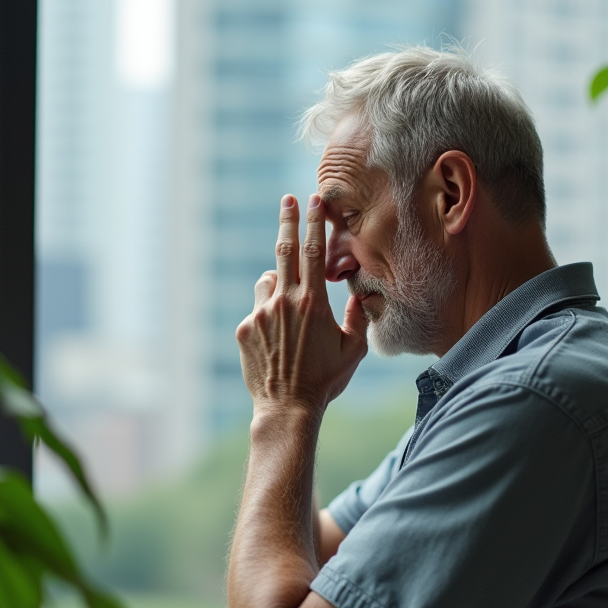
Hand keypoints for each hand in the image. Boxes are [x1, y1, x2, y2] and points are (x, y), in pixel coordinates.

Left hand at [236, 194, 368, 414]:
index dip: (314, 223)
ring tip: (289, 310)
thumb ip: (358, 317)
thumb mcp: (353, 350)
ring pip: (268, 281)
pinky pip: (257, 309)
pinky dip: (267, 314)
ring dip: (278, 283)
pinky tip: (277, 341)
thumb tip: (362, 293)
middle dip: (287, 221)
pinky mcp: (244, 328)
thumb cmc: (325, 380)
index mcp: (314, 303)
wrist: (287, 408)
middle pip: (285, 251)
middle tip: (286, 199)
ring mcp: (261, 314)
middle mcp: (286, 303)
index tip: (313, 201)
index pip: (314, 253)